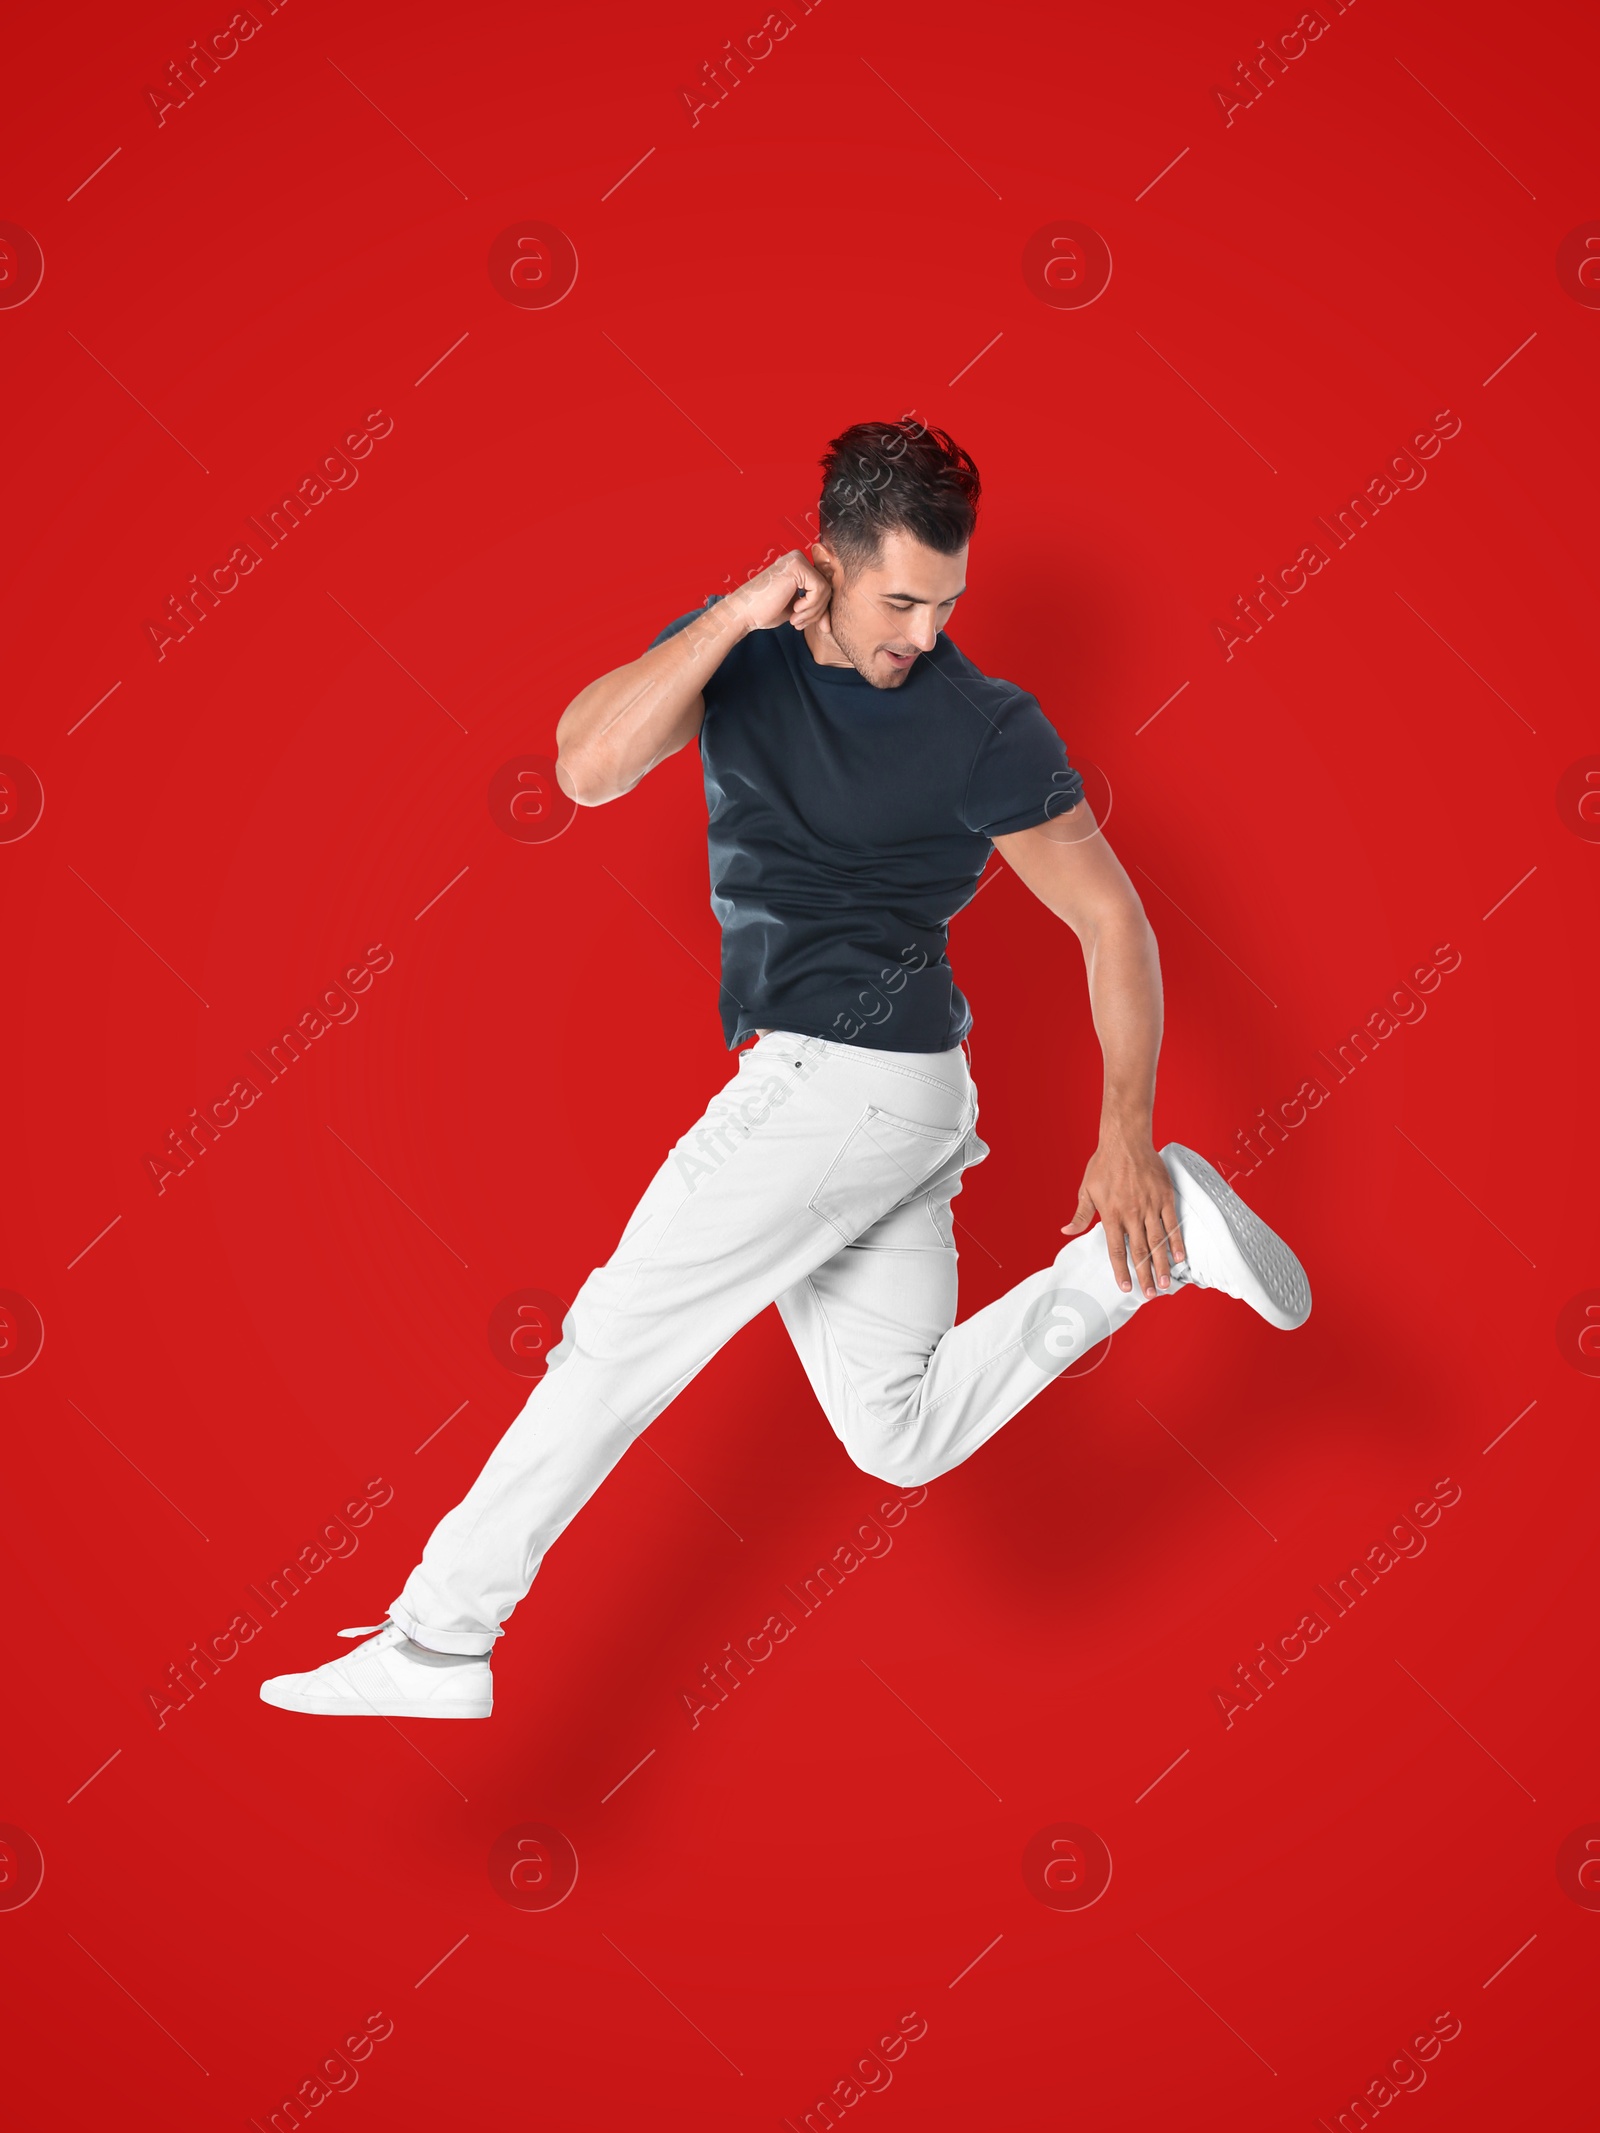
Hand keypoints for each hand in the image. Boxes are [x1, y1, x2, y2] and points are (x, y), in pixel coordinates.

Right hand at [729, 549, 832, 632]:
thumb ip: (813, 609)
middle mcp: (799, 558)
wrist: (744, 613)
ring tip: (795, 619)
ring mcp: (797, 560)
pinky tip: (794, 611)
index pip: (823, 587)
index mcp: (798, 566)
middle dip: (817, 612)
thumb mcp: (796, 610)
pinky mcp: (797, 566)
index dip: (821, 609)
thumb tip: (831, 622)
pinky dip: (810, 606)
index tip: (813, 625)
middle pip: (827, 588)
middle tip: (799, 623)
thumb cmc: (764, 611)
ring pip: (825, 590)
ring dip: (813, 611)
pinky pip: (819, 589)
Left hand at [1061, 1127, 1184, 1298]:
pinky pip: (1171, 1223)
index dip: (1121, 1270)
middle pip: (1139, 1251)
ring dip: (1162, 1264)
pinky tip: (1179, 1257)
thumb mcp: (1086, 1189)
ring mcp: (1150, 1206)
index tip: (1126, 1287)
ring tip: (1165, 1284)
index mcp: (1111, 1214)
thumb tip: (1066, 1231)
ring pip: (1158, 1241)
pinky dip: (1176, 1241)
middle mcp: (1131, 1213)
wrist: (1125, 1140)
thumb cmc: (1104, 1163)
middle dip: (1145, 1275)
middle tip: (1150, 1295)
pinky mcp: (1164, 1196)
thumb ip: (1080, 1214)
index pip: (1116, 1249)